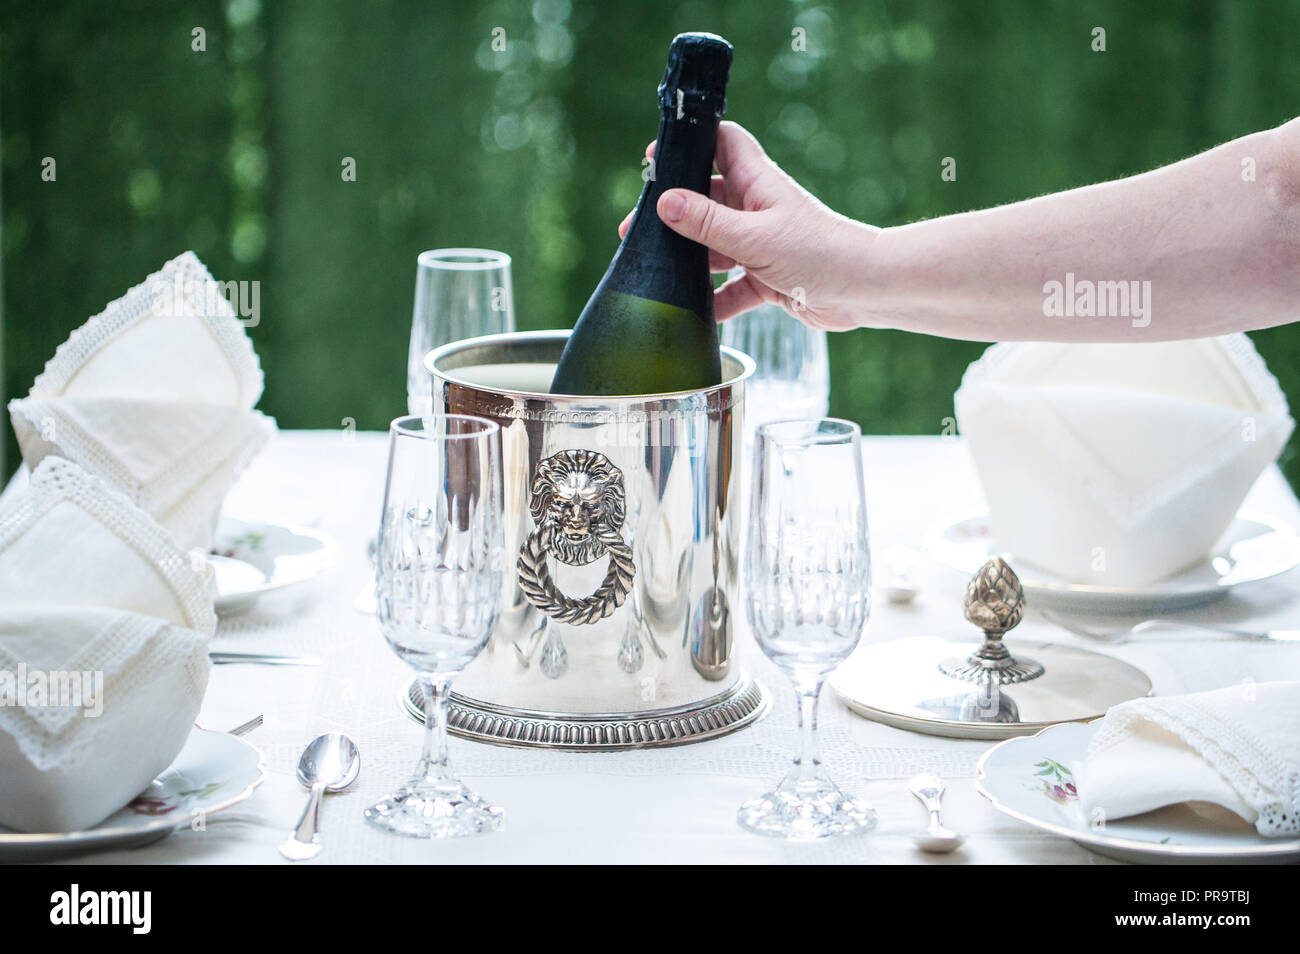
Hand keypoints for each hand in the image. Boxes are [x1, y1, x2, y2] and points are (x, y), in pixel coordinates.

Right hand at [619, 121, 877, 329]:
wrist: (864, 290)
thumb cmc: (818, 252)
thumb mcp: (753, 237)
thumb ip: (707, 222)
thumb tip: (664, 202)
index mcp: (756, 183)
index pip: (721, 144)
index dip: (690, 145)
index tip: (656, 159)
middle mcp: (756, 208)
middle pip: (706, 200)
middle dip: (673, 214)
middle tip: (637, 229)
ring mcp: (761, 243)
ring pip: (714, 246)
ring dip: (689, 259)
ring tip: (655, 271)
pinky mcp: (767, 277)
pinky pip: (731, 287)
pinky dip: (715, 300)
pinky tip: (695, 312)